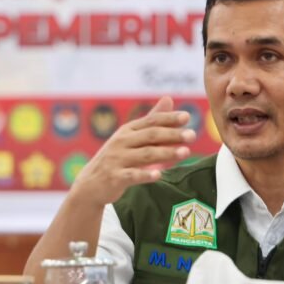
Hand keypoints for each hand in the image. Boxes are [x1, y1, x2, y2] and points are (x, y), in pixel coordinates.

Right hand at [70, 96, 195, 207]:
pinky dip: (145, 174)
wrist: (91, 185)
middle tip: (192, 135)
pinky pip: (132, 175)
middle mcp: (122, 142)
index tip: (187, 116)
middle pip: (151, 136)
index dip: (169, 118)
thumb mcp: (131, 137)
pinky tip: (159, 174)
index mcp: (128, 130)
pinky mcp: (114, 177)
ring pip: (145, 155)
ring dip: (166, 153)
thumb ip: (151, 120)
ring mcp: (117, 159)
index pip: (151, 121)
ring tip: (185, 152)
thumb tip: (169, 98)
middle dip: (172, 134)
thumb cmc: (117, 158)